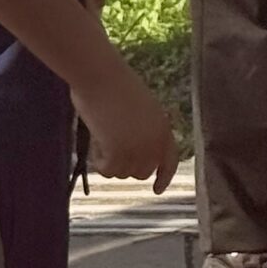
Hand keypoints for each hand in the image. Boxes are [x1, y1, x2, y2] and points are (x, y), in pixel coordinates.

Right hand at [75, 60, 178, 192]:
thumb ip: (142, 131)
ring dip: (110, 160)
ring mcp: (139, 149)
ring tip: (103, 134)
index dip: (164, 177)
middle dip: (126, 165)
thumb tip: (131, 151)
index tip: (157, 190)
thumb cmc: (114, 86)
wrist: (101, 77)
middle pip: (142, 172)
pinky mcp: (119, 154)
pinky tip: (97, 139)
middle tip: (109, 147)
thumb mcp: (140, 110)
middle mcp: (156, 142)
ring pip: (122, 173)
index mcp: (164, 128)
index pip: (170, 160)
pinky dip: (98, 160)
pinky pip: (108, 171)